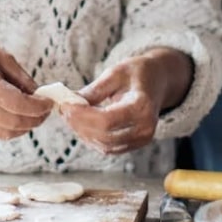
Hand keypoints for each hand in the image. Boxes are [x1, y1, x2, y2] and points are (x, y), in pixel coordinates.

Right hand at [0, 36, 51, 139]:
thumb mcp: (1, 56)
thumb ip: (22, 78)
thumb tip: (41, 96)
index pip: (18, 103)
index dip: (39, 106)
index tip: (49, 102)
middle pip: (14, 122)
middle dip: (36, 119)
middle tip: (45, 110)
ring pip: (6, 133)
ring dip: (26, 126)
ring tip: (34, 114)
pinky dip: (11, 128)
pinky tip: (17, 115)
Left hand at [62, 50, 191, 155]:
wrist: (157, 80)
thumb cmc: (136, 73)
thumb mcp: (114, 73)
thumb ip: (93, 90)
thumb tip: (69, 102)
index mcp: (142, 106)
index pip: (107, 120)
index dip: (82, 116)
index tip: (66, 105)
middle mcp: (146, 128)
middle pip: (104, 136)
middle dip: (79, 124)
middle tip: (64, 109)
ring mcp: (142, 139)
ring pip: (104, 146)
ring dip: (83, 133)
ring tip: (70, 115)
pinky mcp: (135, 144)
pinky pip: (108, 148)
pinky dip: (92, 138)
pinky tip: (82, 123)